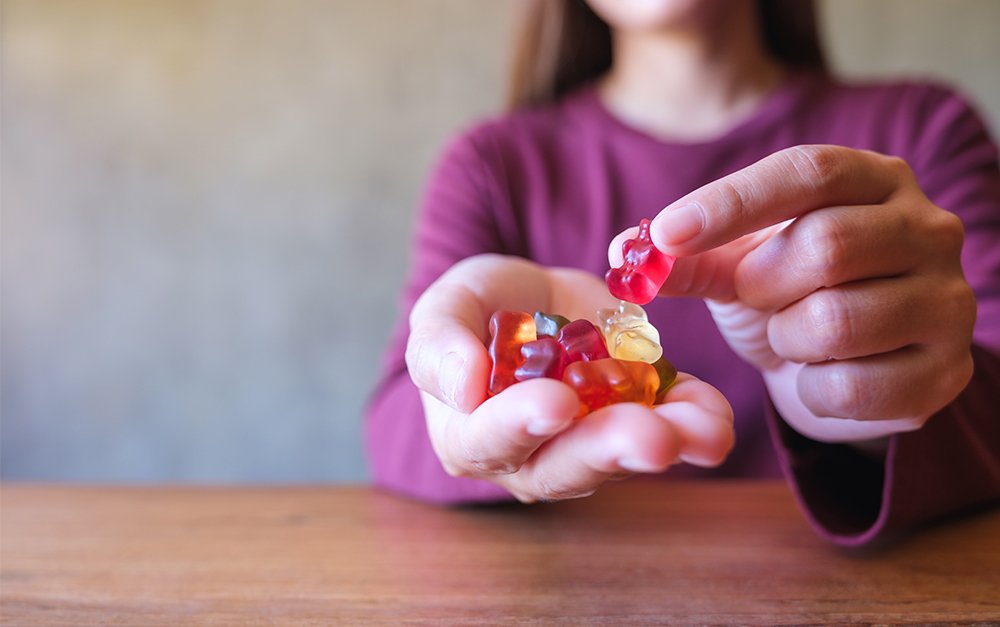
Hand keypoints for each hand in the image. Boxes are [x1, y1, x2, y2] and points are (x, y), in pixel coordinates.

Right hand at [406, 254, 733, 501]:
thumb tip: (463, 389)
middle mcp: (531, 457)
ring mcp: (589, 446)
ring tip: (702, 434)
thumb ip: (439, 344)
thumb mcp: (448, 306)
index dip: (520, 424)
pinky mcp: (637, 421)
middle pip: (566, 465)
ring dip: (667, 444)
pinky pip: (668, 429)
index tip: (555, 403)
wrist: (533, 299)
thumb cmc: (478, 307)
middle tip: (650, 439)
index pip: (489, 439)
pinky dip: (696, 422)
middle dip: (611, 449)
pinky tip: (715, 415)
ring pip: (624, 457)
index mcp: (470, 434)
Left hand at [612, 145, 975, 442]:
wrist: (839, 365)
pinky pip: (854, 387)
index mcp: (874, 180)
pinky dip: (810, 389)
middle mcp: (927, 228)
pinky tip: (815, 375)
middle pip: (827, 245)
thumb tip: (624, 252)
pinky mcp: (949, 372)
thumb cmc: (786, 294)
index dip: (732, 202)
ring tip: (789, 334)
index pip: (809, 171)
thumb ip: (687, 254)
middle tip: (753, 295)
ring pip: (837, 320)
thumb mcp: (735, 262)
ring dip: (786, 338)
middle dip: (762, 283)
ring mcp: (948, 300)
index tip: (667, 234)